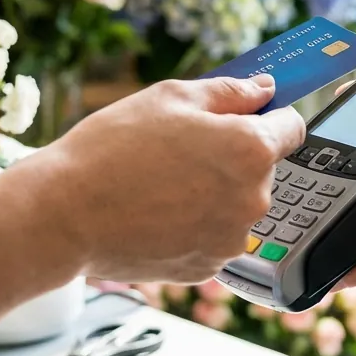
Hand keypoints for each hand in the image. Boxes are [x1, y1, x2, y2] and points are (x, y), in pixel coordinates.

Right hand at [3, 75, 304, 283]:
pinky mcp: (207, 267)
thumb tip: (266, 89)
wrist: (63, 216)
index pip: (292, 127)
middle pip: (262, 168)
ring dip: (214, 192)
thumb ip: (231, 92)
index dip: (271, 116)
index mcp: (251, 151)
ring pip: (236, 204)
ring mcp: (231, 239)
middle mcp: (253, 199)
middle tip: (182, 148)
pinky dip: (194, 224)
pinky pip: (213, 235)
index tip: (249, 115)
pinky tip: (156, 212)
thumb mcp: (172, 97)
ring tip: (162, 183)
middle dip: (233, 155)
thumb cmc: (113, 149)